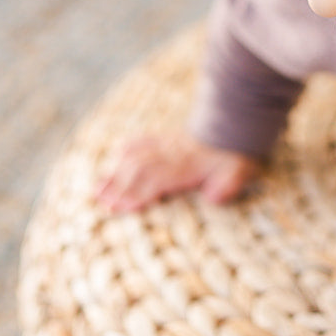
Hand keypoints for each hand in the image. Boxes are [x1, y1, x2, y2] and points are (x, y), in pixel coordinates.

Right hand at [94, 132, 258, 212]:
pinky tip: (117, 154)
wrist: (234, 127)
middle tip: (99, 202)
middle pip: (138, 171)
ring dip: (116, 172)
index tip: (118, 208)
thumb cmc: (234, 156)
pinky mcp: (167, 138)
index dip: (136, 195)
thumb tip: (214, 197)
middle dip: (117, 187)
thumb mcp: (238, 172)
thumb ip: (227, 185)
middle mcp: (171, 155)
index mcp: (186, 167)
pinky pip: (145, 140)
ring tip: (98, 187)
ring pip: (136, 157)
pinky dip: (129, 147)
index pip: (155, 181)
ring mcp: (167, 145)